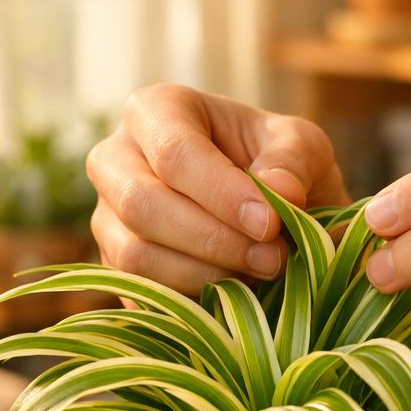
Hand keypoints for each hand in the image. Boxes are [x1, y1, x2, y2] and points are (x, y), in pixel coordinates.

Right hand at [87, 84, 349, 292]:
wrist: (265, 208)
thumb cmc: (278, 165)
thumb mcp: (302, 147)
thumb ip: (293, 162)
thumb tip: (280, 193)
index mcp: (156, 110)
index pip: (174, 151)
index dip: (221, 193)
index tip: (270, 225)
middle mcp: (115, 159)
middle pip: (140, 204)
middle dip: (212, 239)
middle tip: (273, 258)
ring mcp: (107, 216)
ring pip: (134, 254)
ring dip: (205, 274)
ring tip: (260, 273)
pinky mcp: (114, 267)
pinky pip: (139, 292)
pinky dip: (192, 300)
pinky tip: (236, 293)